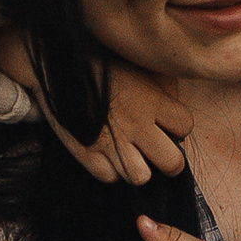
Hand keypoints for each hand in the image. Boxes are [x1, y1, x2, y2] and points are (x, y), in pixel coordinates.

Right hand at [0, 28, 190, 185]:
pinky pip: (109, 178)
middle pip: (172, 163)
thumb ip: (160, 88)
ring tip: (129, 155)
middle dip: (168, 161)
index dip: (177, 128)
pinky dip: (109, 170)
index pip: (185, 127)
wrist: (55, 64)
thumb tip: (174, 105)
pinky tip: (106, 155)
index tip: (166, 125)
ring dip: (137, 169)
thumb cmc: (97, 63)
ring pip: (141, 177)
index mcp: (152, 101)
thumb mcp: (136, 68)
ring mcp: (112, 143)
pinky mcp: (87, 154)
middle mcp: (136, 125)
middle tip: (157, 154)